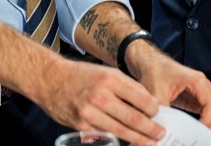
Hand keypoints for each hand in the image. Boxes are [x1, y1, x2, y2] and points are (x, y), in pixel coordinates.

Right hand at [33, 58, 167, 145]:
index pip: (141, 98)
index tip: (159, 115)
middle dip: (150, 128)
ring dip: (138, 138)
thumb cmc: (81, 75)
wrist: (50, 79)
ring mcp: (90, 112)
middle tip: (160, 134)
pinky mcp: (81, 125)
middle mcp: (101, 95)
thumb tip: (147, 102)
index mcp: (111, 79)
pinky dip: (117, 138)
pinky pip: (104, 133)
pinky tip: (127, 141)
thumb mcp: (106, 72)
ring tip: (149, 142)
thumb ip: (125, 86)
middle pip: (133, 117)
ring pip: (121, 130)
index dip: (154, 109)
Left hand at [129, 43, 210, 133]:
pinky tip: (195, 128)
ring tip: (202, 132)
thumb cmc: (154, 72)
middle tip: (205, 134)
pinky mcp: (198, 98)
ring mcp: (203, 91)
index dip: (207, 121)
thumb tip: (165, 129)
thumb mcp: (156, 93)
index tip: (197, 132)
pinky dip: (209, 120)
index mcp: (197, 81)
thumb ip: (163, 111)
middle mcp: (204, 85)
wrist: (150, 63)